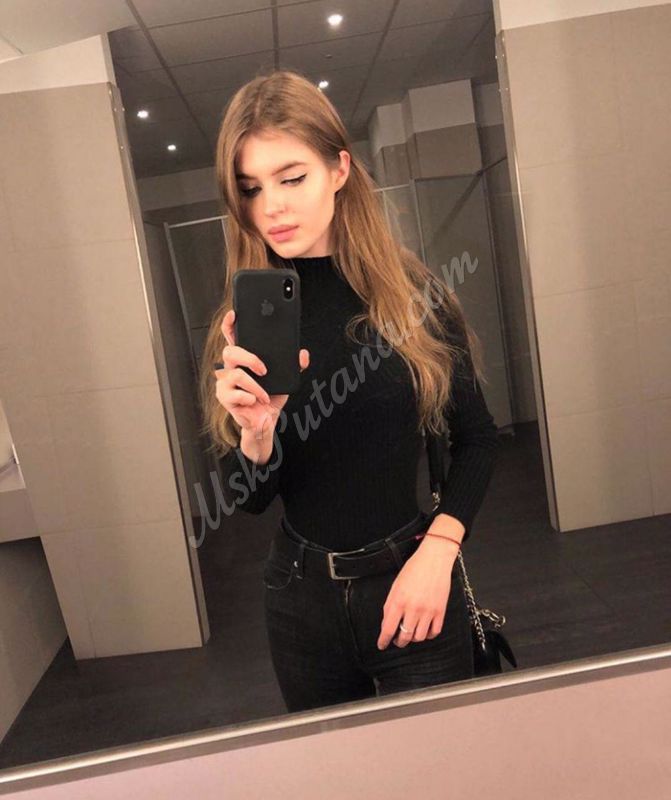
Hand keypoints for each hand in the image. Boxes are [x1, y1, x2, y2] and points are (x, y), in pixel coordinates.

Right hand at [214, 309, 309, 440]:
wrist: (265, 421)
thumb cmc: (271, 396)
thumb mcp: (286, 378)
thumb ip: (294, 364)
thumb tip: (302, 354)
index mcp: (243, 358)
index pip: (232, 336)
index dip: (230, 324)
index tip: (234, 314)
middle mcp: (230, 367)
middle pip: (230, 351)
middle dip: (249, 358)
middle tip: (264, 370)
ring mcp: (225, 382)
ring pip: (236, 374)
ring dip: (256, 386)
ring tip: (265, 394)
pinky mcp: (225, 397)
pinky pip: (237, 394)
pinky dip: (251, 398)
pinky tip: (255, 401)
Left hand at [377, 544, 453, 649]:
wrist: (434, 559)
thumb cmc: (414, 568)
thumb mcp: (395, 585)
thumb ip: (390, 605)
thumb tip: (386, 623)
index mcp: (399, 601)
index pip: (388, 628)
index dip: (383, 640)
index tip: (381, 645)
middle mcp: (413, 608)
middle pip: (404, 637)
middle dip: (398, 642)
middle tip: (397, 640)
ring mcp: (428, 611)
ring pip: (419, 637)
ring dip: (413, 639)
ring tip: (410, 633)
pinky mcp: (440, 611)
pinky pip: (435, 632)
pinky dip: (428, 635)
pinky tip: (424, 630)